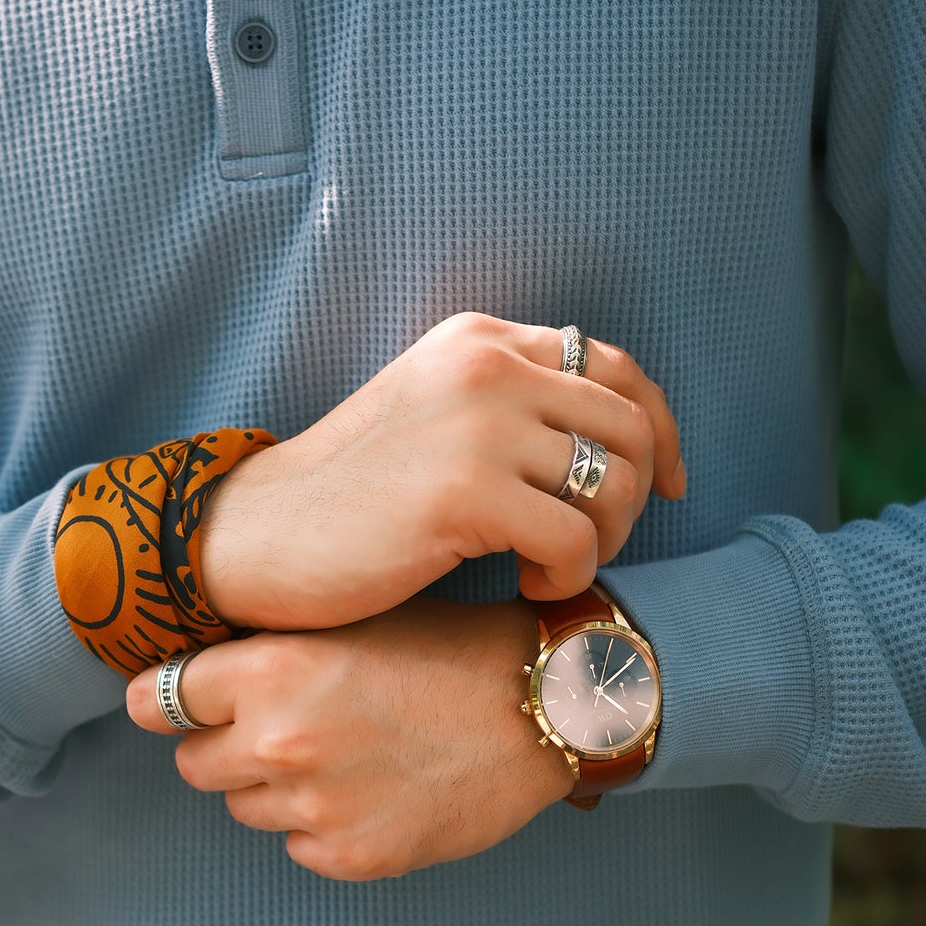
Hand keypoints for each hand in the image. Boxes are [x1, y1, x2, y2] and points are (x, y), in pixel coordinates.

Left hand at [125, 597, 576, 881]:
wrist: (542, 705)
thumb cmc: (446, 650)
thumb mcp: (347, 622)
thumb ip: (263, 653)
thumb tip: (184, 681)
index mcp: (271, 667)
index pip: (159, 700)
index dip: (173, 701)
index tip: (181, 707)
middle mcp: (281, 739)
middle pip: (193, 763)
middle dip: (227, 748)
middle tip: (284, 728)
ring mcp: (316, 804)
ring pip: (245, 808)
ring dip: (277, 788)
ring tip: (346, 755)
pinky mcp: (353, 856)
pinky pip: (299, 848)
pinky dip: (324, 828)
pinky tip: (375, 791)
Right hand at [198, 312, 684, 631]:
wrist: (257, 537)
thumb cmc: (347, 498)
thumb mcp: (433, 420)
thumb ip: (511, 409)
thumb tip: (620, 444)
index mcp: (479, 340)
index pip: (616, 368)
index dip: (661, 429)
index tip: (668, 485)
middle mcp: (486, 365)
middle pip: (631, 426)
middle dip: (636, 499)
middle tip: (591, 546)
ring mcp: (475, 424)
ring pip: (615, 483)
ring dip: (603, 542)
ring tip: (549, 567)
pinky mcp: (464, 492)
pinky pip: (576, 539)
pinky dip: (568, 577)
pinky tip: (525, 585)